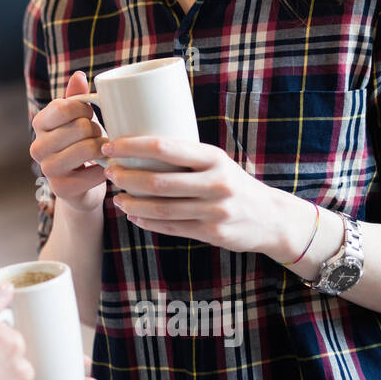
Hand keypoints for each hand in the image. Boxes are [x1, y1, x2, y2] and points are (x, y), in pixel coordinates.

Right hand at [30, 71, 108, 212]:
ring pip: (88, 148)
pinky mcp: (61, 189)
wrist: (80, 187)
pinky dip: (106, 170)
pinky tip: (104, 169)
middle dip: (97, 131)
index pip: (65, 106)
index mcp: (40, 123)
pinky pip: (94, 173)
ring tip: (103, 152)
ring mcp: (47, 169)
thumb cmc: (80, 145)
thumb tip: (78, 75)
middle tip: (98, 138)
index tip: (89, 116)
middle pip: (81, 127)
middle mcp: (37, 146)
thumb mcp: (77, 119)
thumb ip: (76, 97)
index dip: (85, 109)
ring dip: (103, 149)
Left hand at [102, 135, 287, 257]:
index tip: (110, 146)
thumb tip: (137, 146)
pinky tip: (133, 216)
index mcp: (214, 157)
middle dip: (126, 177)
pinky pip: (171, 228)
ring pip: (161, 209)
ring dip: (132, 204)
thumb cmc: (232, 182)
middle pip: (158, 181)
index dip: (132, 147)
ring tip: (117, 198)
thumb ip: (185, 156)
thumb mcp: (216, 162)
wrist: (271, 217)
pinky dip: (147, 222)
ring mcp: (215, 211)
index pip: (164, 147)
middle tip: (110, 173)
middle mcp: (216, 183)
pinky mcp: (213, 233)